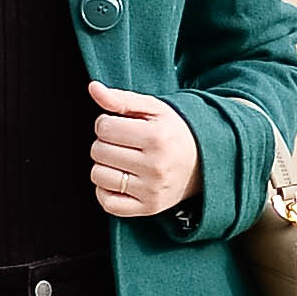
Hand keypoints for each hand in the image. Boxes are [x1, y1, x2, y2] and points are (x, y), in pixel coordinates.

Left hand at [87, 84, 199, 221]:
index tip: (119, 126)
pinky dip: (105, 191)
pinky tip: (119, 179)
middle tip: (122, 143)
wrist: (203, 162)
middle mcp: (155, 166)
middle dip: (104, 143)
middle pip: (98, 151)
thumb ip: (121, 98)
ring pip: (98, 176)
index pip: (104, 127)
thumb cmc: (173, 132)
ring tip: (121, 160)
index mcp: (156, 137)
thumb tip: (93, 88)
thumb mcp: (153, 109)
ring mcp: (151, 190)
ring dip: (103, 166)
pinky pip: (108, 203)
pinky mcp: (148, 208)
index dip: (106, 123)